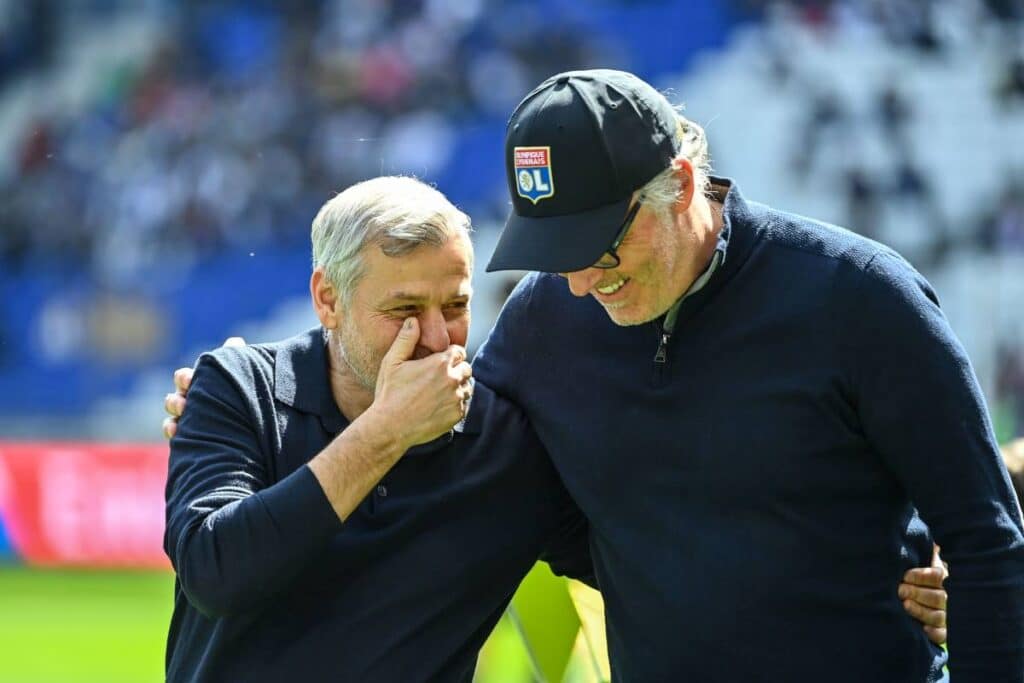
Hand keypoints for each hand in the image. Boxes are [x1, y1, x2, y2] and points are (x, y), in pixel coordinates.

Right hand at [162, 337, 244, 438]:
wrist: (261, 434)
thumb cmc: (250, 401)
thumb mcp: (243, 379)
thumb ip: (235, 360)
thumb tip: (235, 341)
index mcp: (204, 386)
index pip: (185, 378)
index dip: (184, 378)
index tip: (189, 380)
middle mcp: (194, 402)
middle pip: (175, 396)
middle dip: (177, 395)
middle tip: (184, 399)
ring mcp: (190, 420)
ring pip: (173, 413)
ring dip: (174, 407)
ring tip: (183, 409)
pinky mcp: (190, 436)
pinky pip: (173, 431)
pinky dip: (171, 428)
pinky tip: (175, 430)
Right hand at [368, 317, 471, 449]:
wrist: (391, 427)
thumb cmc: (389, 393)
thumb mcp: (392, 362)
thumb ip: (405, 339)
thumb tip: (413, 320)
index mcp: (440, 363)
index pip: (459, 352)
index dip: (450, 355)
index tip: (439, 362)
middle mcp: (452, 380)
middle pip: (466, 368)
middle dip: (456, 370)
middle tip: (438, 378)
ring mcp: (457, 399)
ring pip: (467, 387)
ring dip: (457, 387)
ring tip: (439, 393)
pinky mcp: (457, 415)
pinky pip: (464, 405)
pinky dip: (455, 404)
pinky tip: (439, 406)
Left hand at [899, 544, 947, 644]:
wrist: (896, 602)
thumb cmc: (903, 578)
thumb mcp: (908, 563)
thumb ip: (919, 553)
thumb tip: (931, 544)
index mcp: (936, 580)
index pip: (938, 575)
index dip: (922, 575)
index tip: (905, 575)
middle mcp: (941, 597)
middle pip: (939, 596)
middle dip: (918, 593)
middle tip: (900, 590)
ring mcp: (941, 615)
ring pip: (938, 615)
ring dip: (921, 610)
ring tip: (904, 605)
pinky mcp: (938, 632)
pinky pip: (941, 634)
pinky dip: (933, 632)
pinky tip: (921, 629)